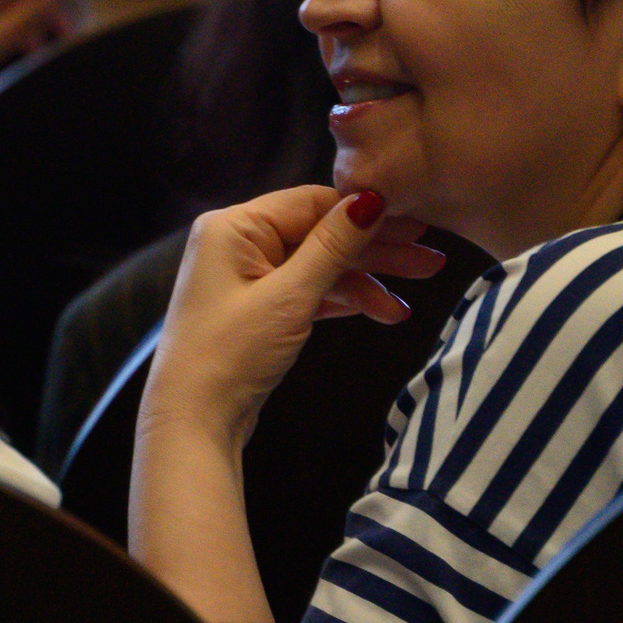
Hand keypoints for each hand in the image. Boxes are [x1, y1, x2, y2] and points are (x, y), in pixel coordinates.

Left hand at [143, 187, 446, 453]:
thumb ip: (333, 246)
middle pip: (321, 235)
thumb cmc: (230, 354)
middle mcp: (239, 243)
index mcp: (235, 226)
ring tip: (411, 300)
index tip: (415, 224)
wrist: (193, 423)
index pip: (312, 203)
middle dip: (376, 251)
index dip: (366, 212)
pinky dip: (343, 302)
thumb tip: (372, 198)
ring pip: (320, 267)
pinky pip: (309, 292)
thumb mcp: (289, 296)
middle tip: (429, 262)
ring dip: (365, 282)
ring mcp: (248, 278)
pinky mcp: (259, 309)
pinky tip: (382, 312)